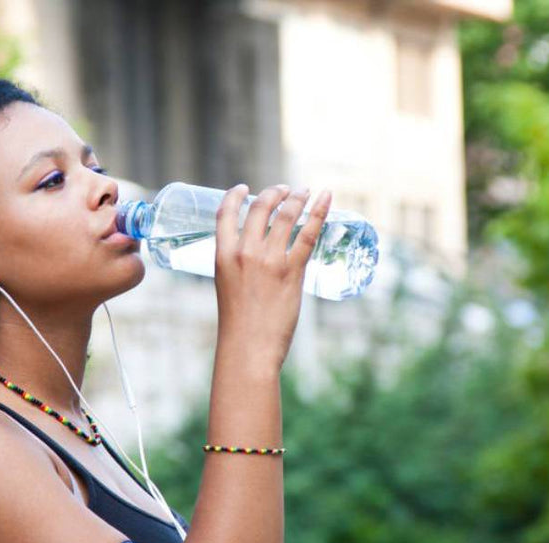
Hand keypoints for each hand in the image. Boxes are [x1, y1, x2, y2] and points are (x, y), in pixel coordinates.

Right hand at [213, 183, 331, 371]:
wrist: (248, 348)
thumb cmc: (238, 325)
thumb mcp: (228, 287)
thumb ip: (240, 267)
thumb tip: (261, 256)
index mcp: (223, 256)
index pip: (225, 214)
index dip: (235, 196)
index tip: (244, 189)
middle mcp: (245, 253)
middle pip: (260, 209)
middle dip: (274, 193)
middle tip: (284, 189)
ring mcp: (269, 260)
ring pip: (286, 216)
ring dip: (296, 198)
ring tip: (303, 191)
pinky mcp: (292, 271)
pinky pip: (308, 234)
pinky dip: (319, 212)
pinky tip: (326, 198)